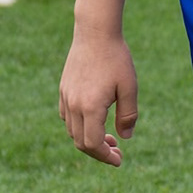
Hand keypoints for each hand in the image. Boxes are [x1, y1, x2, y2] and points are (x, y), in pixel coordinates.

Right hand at [59, 30, 138, 163]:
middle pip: (80, 142)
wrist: (95, 32)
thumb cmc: (116, 58)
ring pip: (72, 131)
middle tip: (117, 152)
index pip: (93, 144)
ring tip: (109, 137)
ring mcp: (66, 97)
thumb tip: (125, 138)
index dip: (105, 156)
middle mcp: (74, 105)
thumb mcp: (129, 87)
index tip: (119, 160)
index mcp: (90, 107)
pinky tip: (95, 121)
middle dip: (98, 152)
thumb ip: (128, 115)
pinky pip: (67, 118)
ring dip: (89, 139)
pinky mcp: (63, 90)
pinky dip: (79, 127)